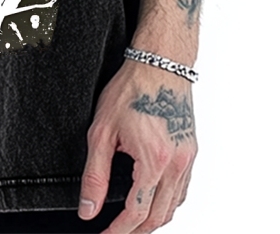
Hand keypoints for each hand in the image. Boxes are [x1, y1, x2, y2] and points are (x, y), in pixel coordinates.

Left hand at [78, 61, 196, 232]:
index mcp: (153, 161)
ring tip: (131, 221)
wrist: (160, 64)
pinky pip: (183, 190)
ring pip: (174, 207)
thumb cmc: (132, 89)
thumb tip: (88, 209)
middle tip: (115, 231)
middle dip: (136, 230)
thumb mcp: (102, 131)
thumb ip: (94, 174)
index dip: (118, 231)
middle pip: (159, 217)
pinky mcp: (191, 151)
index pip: (137, 213)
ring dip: (153, 219)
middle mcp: (176, 165)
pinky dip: (168, 202)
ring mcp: (187, 159)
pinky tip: (153, 199)